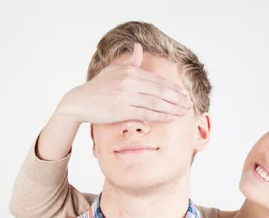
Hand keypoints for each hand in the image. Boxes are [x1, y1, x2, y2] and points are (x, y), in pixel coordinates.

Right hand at [56, 43, 192, 123]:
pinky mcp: (122, 110)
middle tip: (189, 104)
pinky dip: (161, 115)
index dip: (173, 88)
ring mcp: (126, 96)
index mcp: (130, 71)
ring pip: (156, 102)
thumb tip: (139, 48)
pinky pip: (146, 113)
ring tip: (184, 112)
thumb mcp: (114, 70)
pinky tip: (171, 118)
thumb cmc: (98, 87)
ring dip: (173, 108)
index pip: (157, 80)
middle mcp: (129, 82)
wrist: (80, 101)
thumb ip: (131, 62)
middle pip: (160, 90)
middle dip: (177, 98)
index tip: (184, 94)